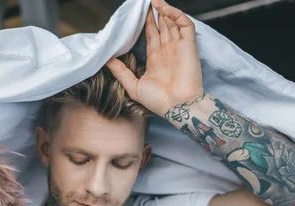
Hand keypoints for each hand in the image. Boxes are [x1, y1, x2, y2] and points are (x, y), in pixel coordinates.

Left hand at [106, 0, 203, 116]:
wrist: (177, 106)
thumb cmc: (157, 101)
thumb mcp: (133, 85)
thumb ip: (120, 71)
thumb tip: (106, 60)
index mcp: (155, 58)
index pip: (151, 35)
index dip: (146, 23)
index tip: (137, 14)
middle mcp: (167, 50)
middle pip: (161, 26)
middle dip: (154, 13)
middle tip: (145, 3)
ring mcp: (178, 46)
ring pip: (172, 22)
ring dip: (163, 10)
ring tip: (153, 0)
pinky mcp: (189, 45)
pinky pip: (184, 25)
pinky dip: (176, 15)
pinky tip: (164, 9)